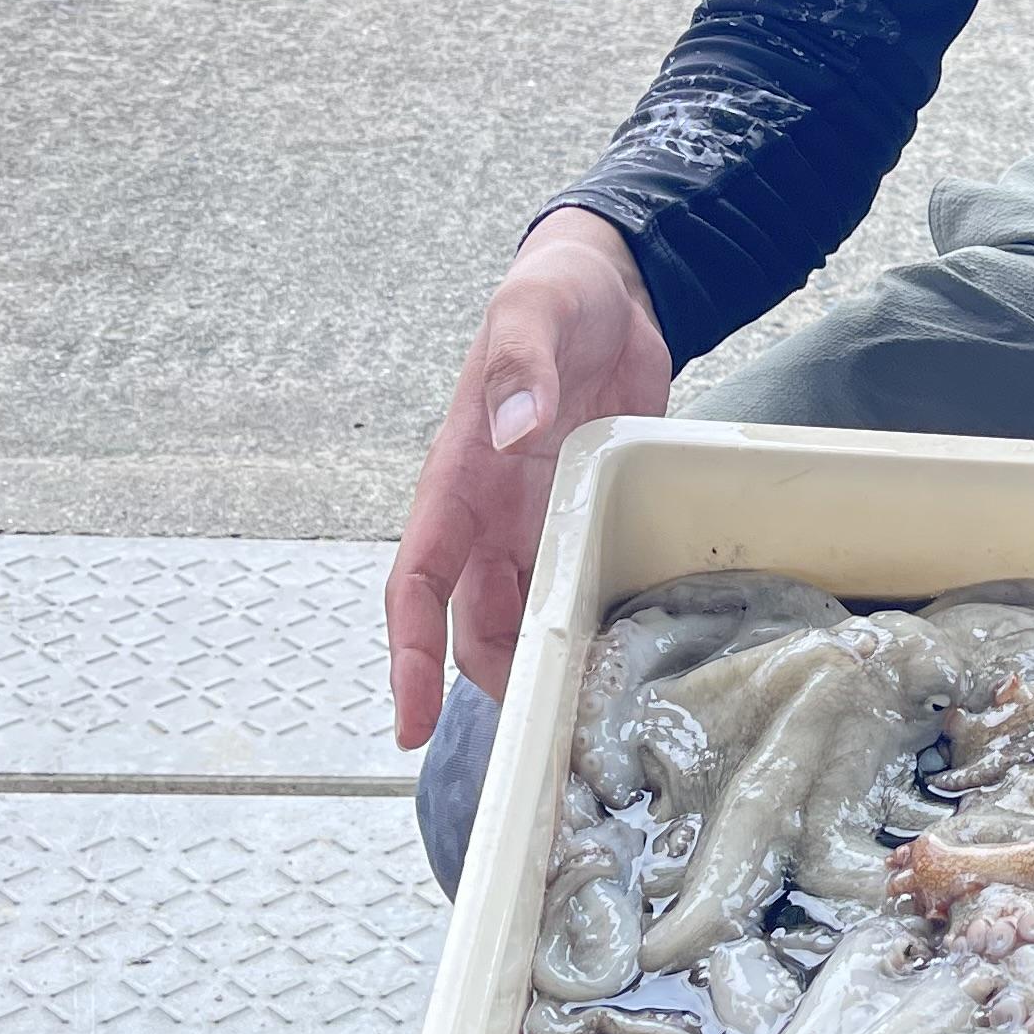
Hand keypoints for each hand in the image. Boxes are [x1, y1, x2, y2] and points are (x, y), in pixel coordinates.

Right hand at [385, 209, 671, 749]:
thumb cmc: (554, 294)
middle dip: (490, 684)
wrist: (613, 288)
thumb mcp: (533, 314)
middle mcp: (492, 513)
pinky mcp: (590, 512)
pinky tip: (625, 661)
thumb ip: (519, 366)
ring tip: (580, 722)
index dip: (408, 654)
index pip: (418, 582)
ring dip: (541, 664)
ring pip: (527, 616)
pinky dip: (592, 623)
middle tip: (534, 745)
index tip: (410, 722)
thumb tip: (511, 429)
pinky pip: (582, 582)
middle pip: (474, 623)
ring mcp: (541, 518)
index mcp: (459, 478)